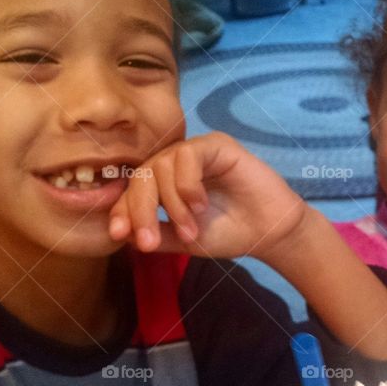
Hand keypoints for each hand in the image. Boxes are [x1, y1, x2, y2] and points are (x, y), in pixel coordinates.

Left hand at [108, 132, 306, 260]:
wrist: (268, 233)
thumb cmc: (228, 233)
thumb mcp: (184, 240)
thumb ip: (155, 234)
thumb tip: (121, 233)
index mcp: (165, 183)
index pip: (132, 190)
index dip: (122, 210)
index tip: (118, 234)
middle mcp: (176, 163)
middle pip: (142, 175)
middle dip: (141, 210)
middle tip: (149, 241)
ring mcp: (196, 151)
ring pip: (161, 165)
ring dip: (171, 204)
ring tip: (190, 229)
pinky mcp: (216, 144)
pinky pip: (187, 155)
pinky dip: (188, 185)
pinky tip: (201, 205)